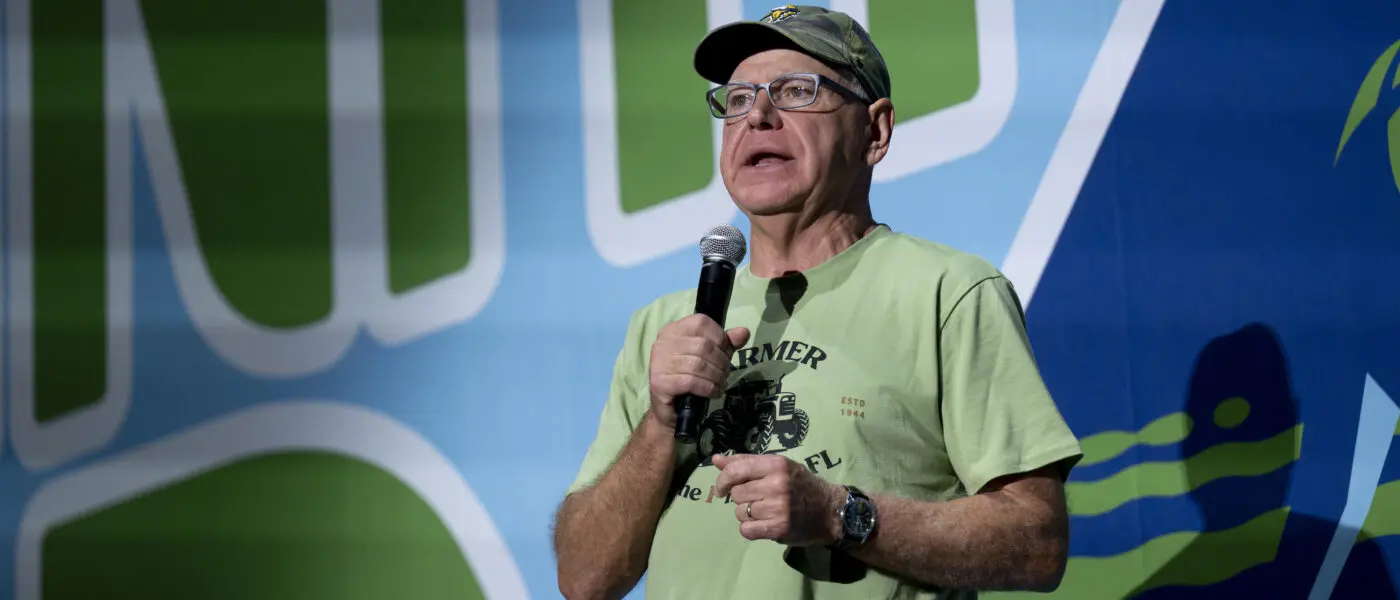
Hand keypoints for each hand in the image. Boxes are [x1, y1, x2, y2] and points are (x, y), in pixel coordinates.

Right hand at [646, 314, 749, 428]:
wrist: (670, 409)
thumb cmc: (689, 378)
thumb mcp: (710, 357)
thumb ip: (725, 343)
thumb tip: (743, 332)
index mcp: (673, 330)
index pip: (702, 323)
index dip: (720, 338)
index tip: (726, 354)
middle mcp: (662, 342)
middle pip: (703, 345)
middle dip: (721, 361)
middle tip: (725, 374)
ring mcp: (658, 362)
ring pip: (698, 365)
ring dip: (716, 377)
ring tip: (720, 384)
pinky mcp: (659, 382)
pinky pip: (691, 381)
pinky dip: (708, 388)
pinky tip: (713, 392)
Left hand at [712, 453, 844, 545]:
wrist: (830, 510)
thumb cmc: (801, 485)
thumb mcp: (778, 466)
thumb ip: (746, 462)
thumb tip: (716, 460)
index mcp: (776, 464)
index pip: (736, 470)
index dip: (723, 480)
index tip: (722, 488)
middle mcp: (776, 484)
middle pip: (736, 493)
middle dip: (742, 498)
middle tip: (758, 499)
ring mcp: (778, 507)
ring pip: (740, 512)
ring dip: (747, 514)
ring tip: (765, 511)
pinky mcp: (779, 528)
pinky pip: (746, 530)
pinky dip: (750, 529)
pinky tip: (763, 524)